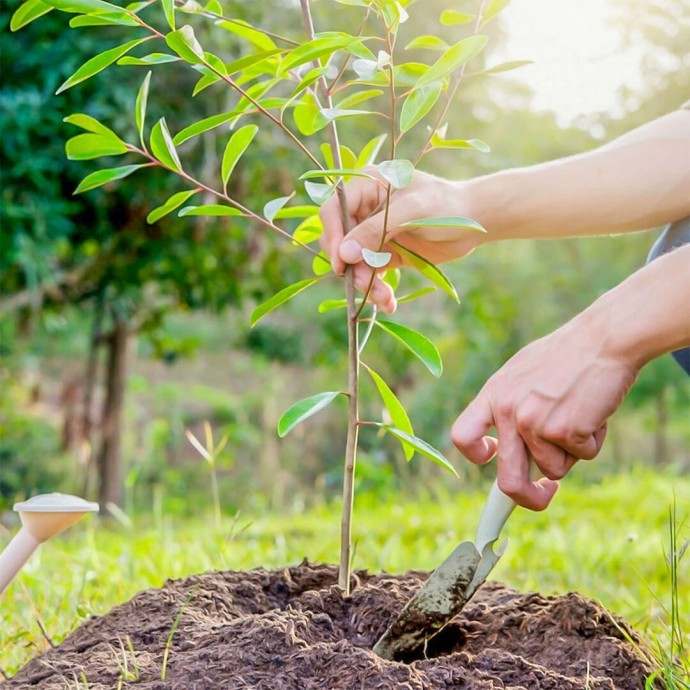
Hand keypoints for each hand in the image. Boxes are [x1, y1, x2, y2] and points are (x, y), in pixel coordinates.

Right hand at [318, 169, 485, 312]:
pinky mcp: (384, 254)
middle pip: (340, 242)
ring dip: (366, 284)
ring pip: (354, 264)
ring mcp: (373, 234)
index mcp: (366, 187)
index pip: (333, 211)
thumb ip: (376, 230)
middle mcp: (364, 210)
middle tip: (366, 286)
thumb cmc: (445, 205)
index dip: (332, 236)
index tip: (341, 263)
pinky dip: (376, 290)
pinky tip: (388, 303)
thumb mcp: (411, 212)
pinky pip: (370, 275)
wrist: (475, 222)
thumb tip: (344, 253)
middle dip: (352, 267)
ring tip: (384, 299)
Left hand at [450, 318, 637, 509]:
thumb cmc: (567, 355)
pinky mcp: (565, 431)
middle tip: (544, 494)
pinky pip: (583, 456)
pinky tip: (595, 411)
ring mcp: (534, 423)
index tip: (494, 457)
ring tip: (581, 413)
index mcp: (493, 395)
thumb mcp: (522, 374)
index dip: (476, 455)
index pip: (462, 436)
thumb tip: (509, 448)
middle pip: (507, 479)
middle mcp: (508, 411)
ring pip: (554, 469)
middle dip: (528, 498)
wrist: (603, 339)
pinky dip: (593, 441)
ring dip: (572, 452)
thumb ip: (511, 406)